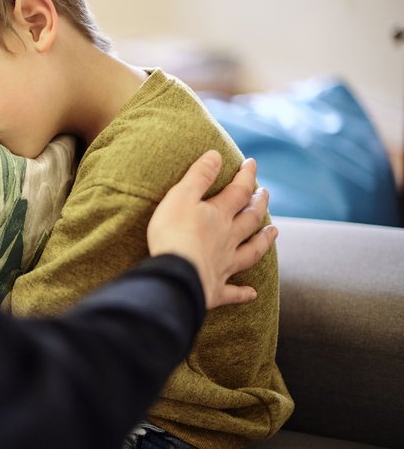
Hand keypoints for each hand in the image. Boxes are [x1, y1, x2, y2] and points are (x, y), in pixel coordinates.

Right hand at [147, 150, 276, 309]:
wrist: (174, 274)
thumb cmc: (173, 233)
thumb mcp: (180, 197)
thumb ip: (199, 176)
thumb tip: (216, 154)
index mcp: (219, 216)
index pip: (238, 192)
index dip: (246, 176)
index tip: (252, 163)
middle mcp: (228, 239)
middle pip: (250, 220)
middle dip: (259, 205)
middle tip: (265, 194)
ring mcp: (224, 265)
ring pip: (251, 252)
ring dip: (263, 242)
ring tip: (274, 232)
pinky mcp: (215, 290)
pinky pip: (233, 292)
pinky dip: (244, 293)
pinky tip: (253, 293)